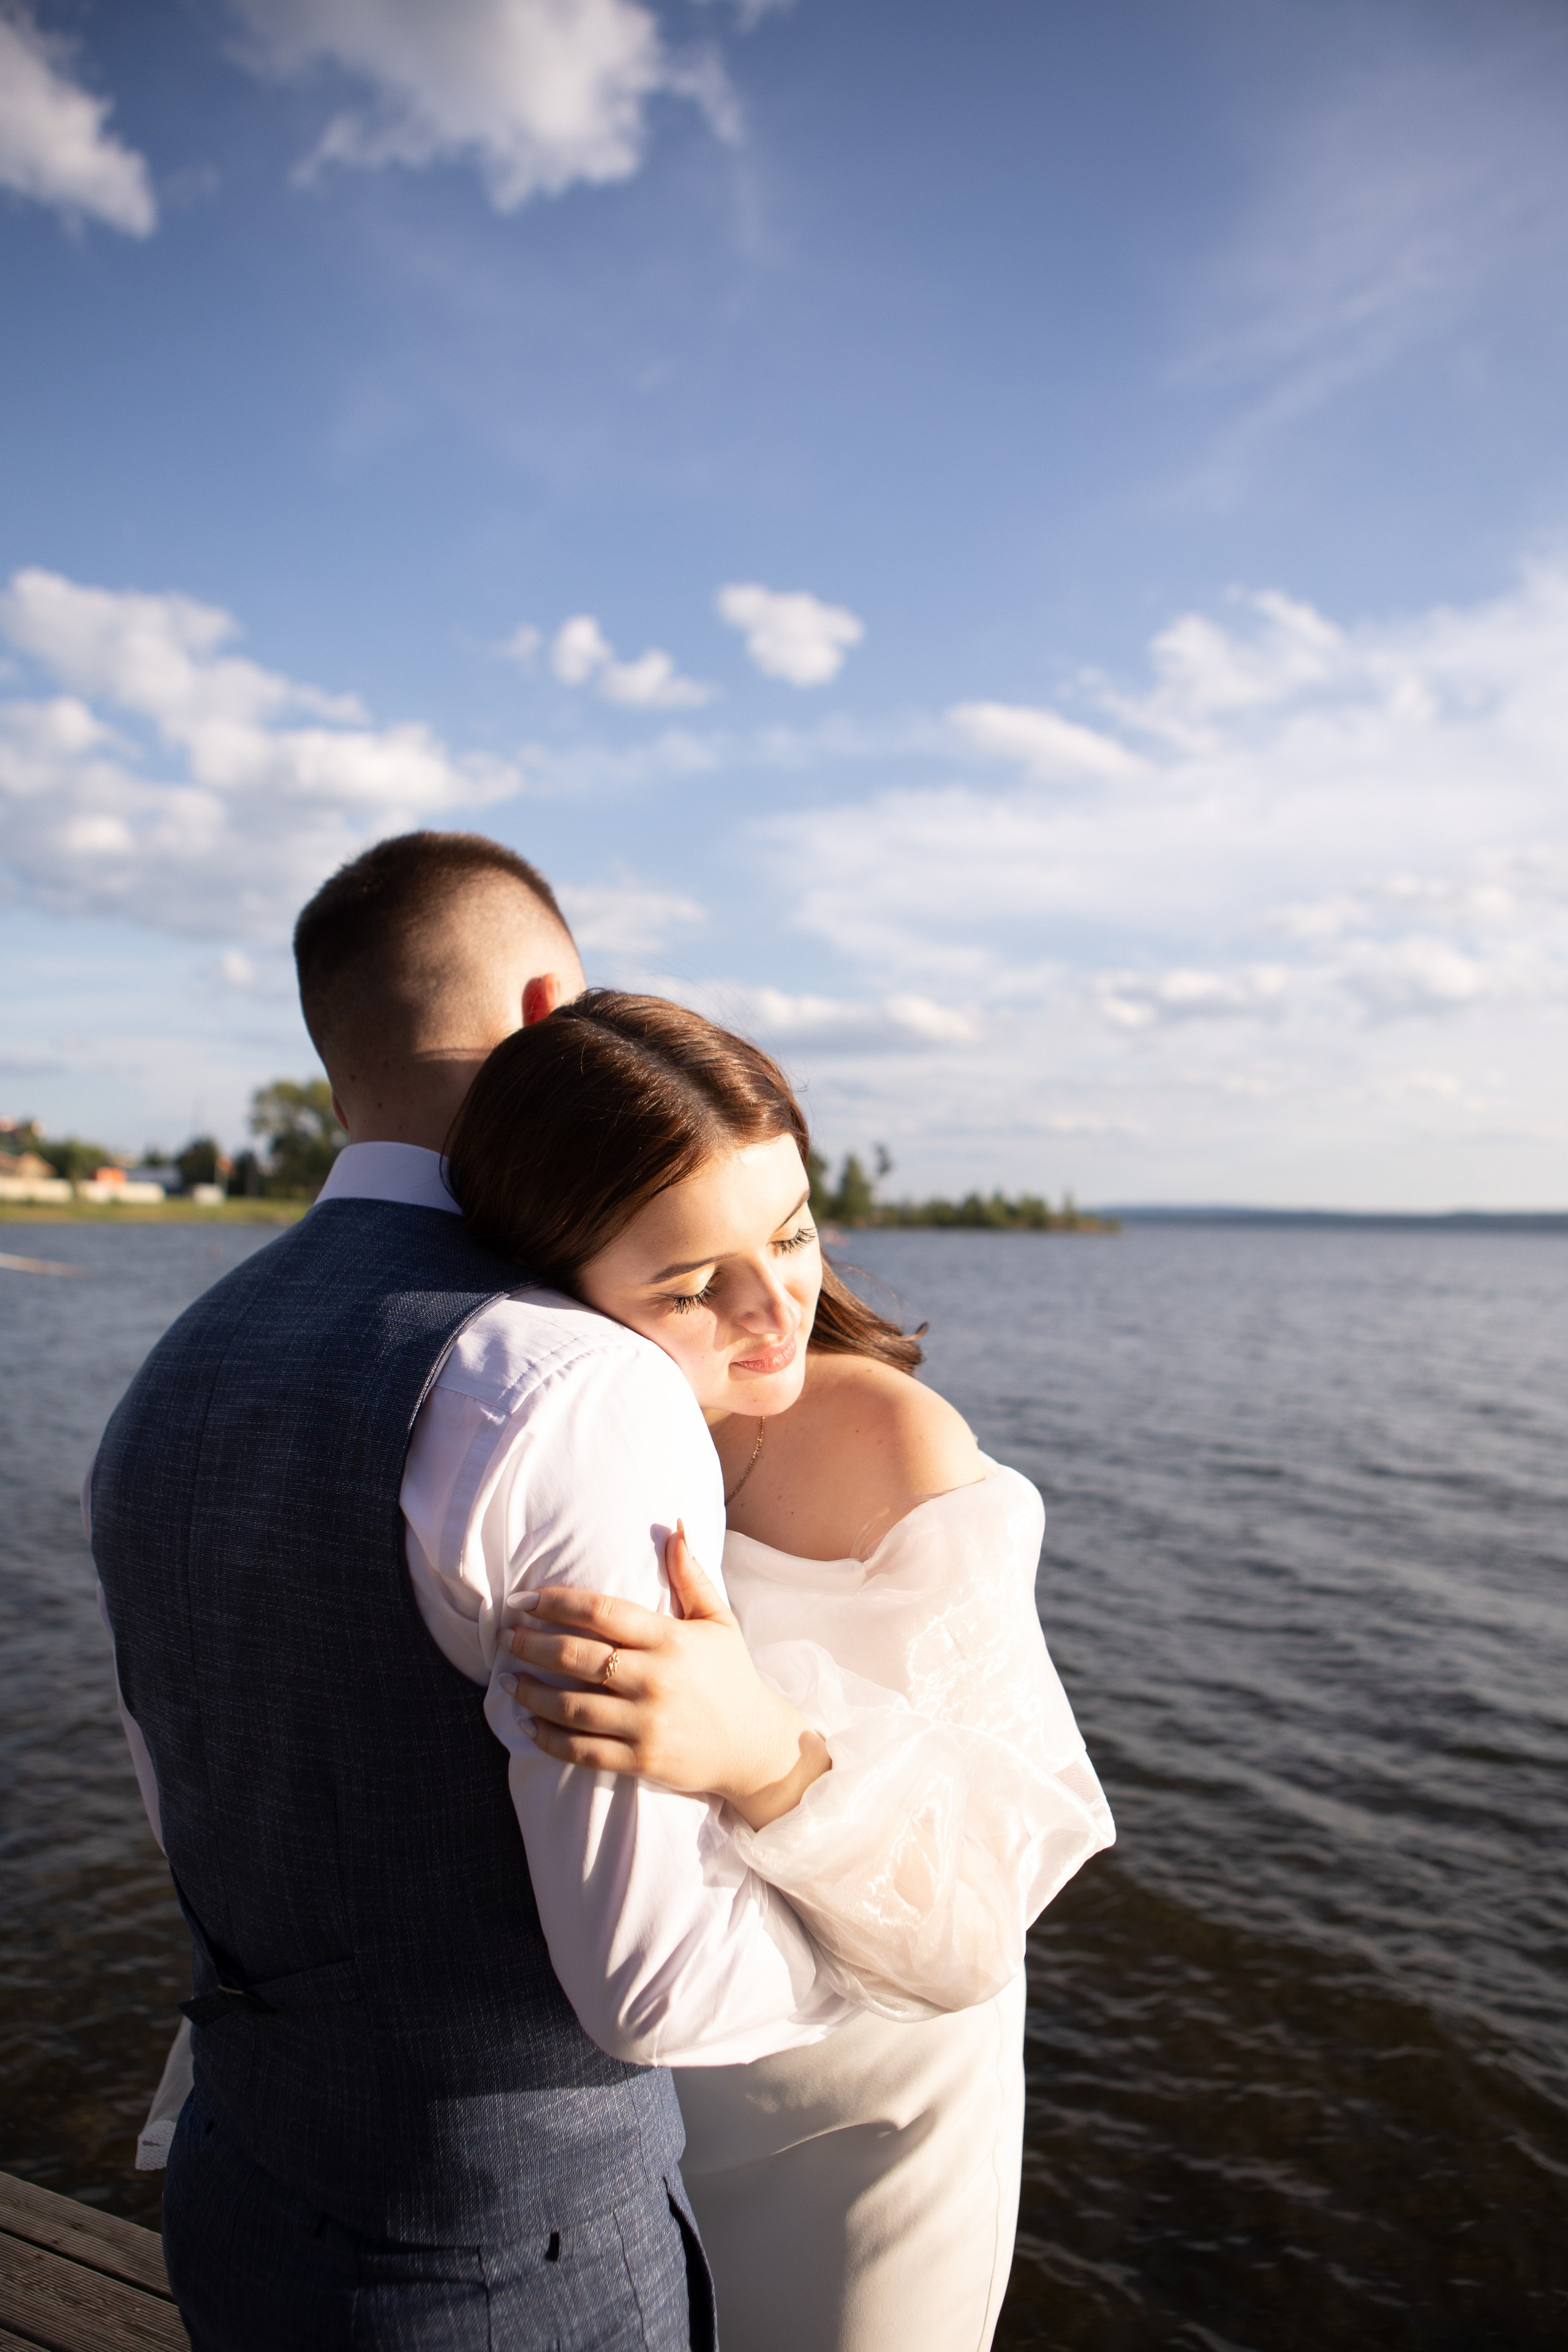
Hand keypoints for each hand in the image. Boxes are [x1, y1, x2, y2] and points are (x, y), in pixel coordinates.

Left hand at [501, 1525, 830, 1830]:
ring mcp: (647, 1724)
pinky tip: (526, 1725)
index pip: (602, 1612)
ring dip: (530, 1692)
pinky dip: (548, 1738)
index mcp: (671, 1640)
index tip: (525, 1601)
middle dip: (532, 1644)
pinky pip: (582, 1751)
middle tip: (506, 1636)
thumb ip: (692, 1574)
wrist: (755, 1747)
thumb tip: (677, 1525)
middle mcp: (656, 1680)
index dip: (557, 1603)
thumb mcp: (718, 1620)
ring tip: (507, 1677)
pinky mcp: (641, 1761)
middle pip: (578, 1657)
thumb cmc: (731, 1675)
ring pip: (571, 1706)